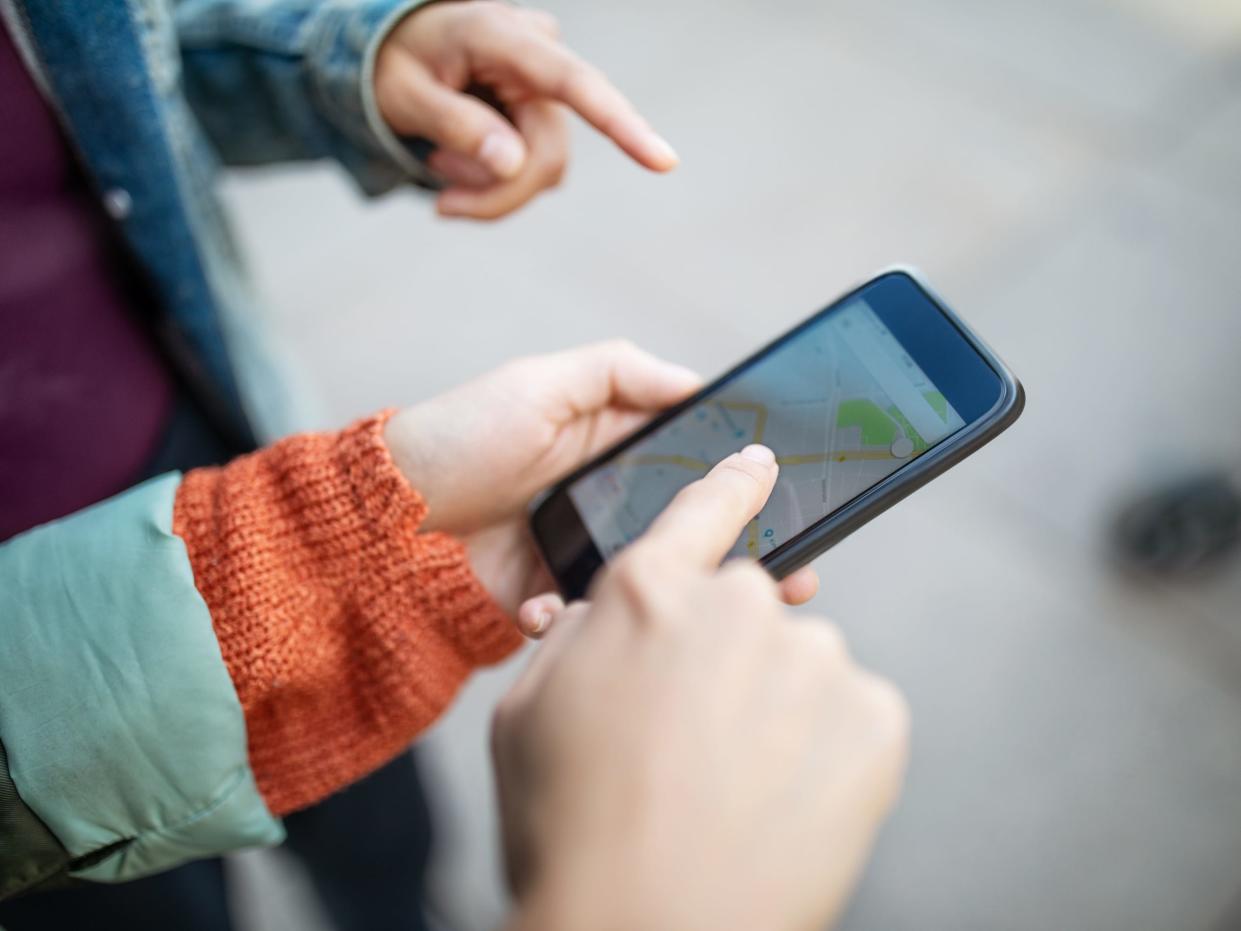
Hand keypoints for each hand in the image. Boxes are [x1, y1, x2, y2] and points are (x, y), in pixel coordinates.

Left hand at [375, 0, 677, 219]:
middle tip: (440, 207)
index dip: (620, 125)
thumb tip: (513, 164)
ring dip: (488, 191)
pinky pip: (534, 174)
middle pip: (547, 157)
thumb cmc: (394, 64)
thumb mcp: (403, 93)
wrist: (397, 52)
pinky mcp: (545, 119)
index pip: (575, 84)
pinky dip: (493, 186)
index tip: (666, 162)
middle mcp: (539, 58)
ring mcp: (547, 91)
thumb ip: (455, 125)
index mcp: (504, 35)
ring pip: (544, 173)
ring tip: (438, 165)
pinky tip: (457, 162)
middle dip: (495, 195)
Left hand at [383, 341, 818, 613]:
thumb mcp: (540, 383)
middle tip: (794, 576)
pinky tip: (577, 612)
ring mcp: (584, 558)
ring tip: (723, 610)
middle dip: (745, 553)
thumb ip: (618, 372)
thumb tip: (698, 382)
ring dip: (692, 596)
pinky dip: (600, 621)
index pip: (696, 463)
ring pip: (659, 580)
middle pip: (692, 530)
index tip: (793, 496)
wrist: (384, 522)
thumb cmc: (461, 436)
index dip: (744, 480)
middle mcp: (608, 504)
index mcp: (613, 449)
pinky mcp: (558, 604)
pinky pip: (598, 618)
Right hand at [493, 450, 909, 930]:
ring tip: (730, 785)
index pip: (705, 508)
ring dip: (776, 706)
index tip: (759, 462)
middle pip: (749, 607)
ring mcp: (814, 660)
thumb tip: (606, 609)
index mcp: (648, 593)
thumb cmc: (568, 830)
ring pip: (800, 664)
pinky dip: (824, 748)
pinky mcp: (873, 719)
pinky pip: (850, 712)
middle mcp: (738, 607)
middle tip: (693, 736)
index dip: (732, 482)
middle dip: (728, 655)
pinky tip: (780, 800)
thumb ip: (577, 636)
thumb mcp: (526, 711)